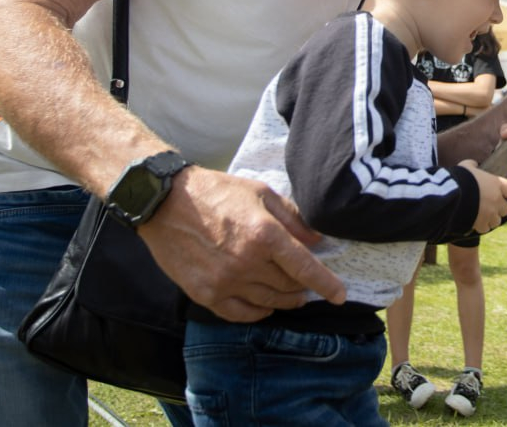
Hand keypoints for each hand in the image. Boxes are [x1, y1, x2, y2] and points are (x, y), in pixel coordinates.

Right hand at [140, 167, 346, 322]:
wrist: (165, 203)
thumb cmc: (217, 192)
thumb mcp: (261, 193)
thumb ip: (292, 218)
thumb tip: (316, 241)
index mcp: (264, 234)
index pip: (305, 268)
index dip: (326, 284)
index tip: (340, 296)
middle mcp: (247, 261)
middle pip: (288, 286)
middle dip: (304, 287)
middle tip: (308, 285)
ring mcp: (225, 281)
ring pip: (268, 301)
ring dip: (285, 301)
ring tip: (293, 297)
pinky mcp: (205, 294)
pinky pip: (239, 314)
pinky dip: (258, 313)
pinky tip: (265, 306)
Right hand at [460, 160, 506, 232]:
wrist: (450, 195)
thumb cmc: (459, 178)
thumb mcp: (466, 167)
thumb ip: (473, 165)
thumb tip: (474, 164)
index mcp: (497, 184)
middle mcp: (497, 200)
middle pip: (506, 209)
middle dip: (499, 208)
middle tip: (491, 206)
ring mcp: (490, 213)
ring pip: (497, 221)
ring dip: (491, 219)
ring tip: (483, 216)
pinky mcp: (481, 224)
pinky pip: (486, 228)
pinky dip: (481, 226)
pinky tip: (475, 222)